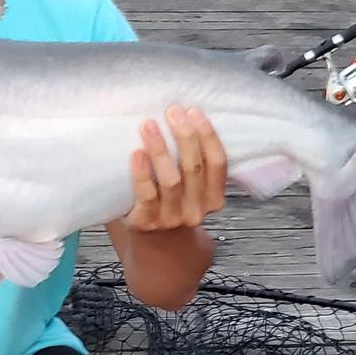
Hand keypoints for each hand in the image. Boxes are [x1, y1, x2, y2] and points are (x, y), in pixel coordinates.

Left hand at [122, 105, 226, 232]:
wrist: (152, 242)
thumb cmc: (169, 202)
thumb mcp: (191, 187)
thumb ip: (193, 161)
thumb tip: (183, 116)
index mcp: (213, 198)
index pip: (218, 164)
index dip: (208, 136)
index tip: (194, 112)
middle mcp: (196, 210)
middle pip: (194, 168)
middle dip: (184, 135)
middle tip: (172, 112)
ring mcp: (171, 218)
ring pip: (171, 180)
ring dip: (161, 149)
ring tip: (149, 125)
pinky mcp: (146, 222)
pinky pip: (146, 195)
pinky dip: (142, 172)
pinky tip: (136, 153)